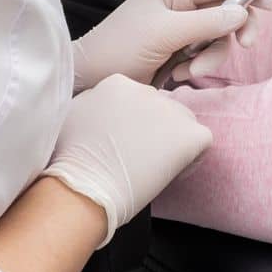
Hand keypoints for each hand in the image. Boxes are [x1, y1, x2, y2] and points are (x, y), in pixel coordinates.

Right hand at [41, 75, 211, 246]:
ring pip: (183, 124)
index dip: (134, 126)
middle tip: (136, 160)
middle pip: (161, 110)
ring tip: (151, 169)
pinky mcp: (189, 134)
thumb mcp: (72, 116)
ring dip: (172, 144)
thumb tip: (98, 107)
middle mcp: (147, 90)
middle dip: (154, 133)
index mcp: (118, 82)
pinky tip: (169, 174)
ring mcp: (170, 110)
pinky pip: (202, 143)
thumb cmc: (69, 163)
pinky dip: (191, 161)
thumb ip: (92, 104)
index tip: (123, 145)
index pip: (139, 100)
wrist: (81, 188)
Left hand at [72, 0, 271, 89]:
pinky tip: (175, 76)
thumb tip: (242, 13)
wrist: (89, 81)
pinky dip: (197, 67)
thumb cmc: (119, 49)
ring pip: (220, 36)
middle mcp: (181, 3)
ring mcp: (182, 27)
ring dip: (210, 56)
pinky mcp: (180, 50)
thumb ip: (206, 22)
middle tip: (244, 46)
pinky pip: (206, 54)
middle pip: (229, 9)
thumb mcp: (164, 33)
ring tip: (186, 72)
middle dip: (236, 29)